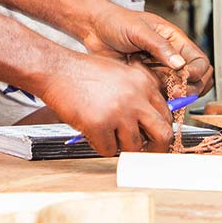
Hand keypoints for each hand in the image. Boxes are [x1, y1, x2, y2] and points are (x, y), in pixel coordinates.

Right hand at [39, 54, 171, 156]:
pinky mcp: (99, 124)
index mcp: (143, 82)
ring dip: (120, 146)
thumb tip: (149, 122)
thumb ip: (138, 94)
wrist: (56, 69)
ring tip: (105, 133)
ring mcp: (118, 112)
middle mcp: (136, 97)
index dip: (159, 130)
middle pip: (162, 134)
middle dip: (156, 149)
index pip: (166, 114)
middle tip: (145, 153)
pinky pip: (108, 150)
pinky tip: (90, 131)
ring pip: (133, 147)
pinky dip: (99, 146)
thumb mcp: (119, 73)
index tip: (153, 138)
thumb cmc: (83, 72)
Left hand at [82, 5, 212, 95]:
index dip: (197, 71)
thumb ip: (159, 46)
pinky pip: (161, 95)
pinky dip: (161, 100)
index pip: (199, 60)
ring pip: (179, 90)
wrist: (93, 29)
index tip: (186, 77)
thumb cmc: (115, 21)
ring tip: (165, 97)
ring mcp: (159, 70)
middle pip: (196, 79)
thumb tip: (180, 63)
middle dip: (191, 88)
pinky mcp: (147, 81)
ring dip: (176, 96)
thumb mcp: (138, 30)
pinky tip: (152, 99)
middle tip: (177, 93)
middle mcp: (170, 57)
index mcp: (174, 40)